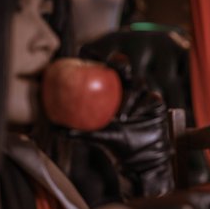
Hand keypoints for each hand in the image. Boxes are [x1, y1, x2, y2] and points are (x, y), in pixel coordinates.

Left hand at [68, 53, 173, 197]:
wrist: (137, 155)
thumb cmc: (114, 142)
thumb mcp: (93, 135)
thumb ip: (76, 130)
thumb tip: (54, 128)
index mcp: (110, 87)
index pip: (102, 66)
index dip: (95, 55)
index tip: (86, 53)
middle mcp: (127, 85)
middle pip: (124, 65)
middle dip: (119, 62)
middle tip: (111, 68)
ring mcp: (143, 93)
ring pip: (139, 83)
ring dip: (129, 96)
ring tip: (120, 116)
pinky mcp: (156, 103)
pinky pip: (151, 98)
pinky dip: (142, 105)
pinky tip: (133, 115)